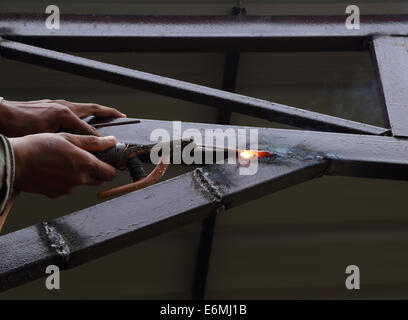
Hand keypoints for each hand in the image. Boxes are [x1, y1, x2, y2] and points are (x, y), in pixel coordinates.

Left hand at [0, 99, 125, 136]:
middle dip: (109, 112)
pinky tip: (84, 119)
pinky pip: (75, 108)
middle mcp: (65, 106)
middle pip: (93, 108)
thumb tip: (81, 148)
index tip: (111, 146)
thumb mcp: (46, 137)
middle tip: (121, 116)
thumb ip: (66, 141)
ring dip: (97, 111)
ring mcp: (59, 104)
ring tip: (108, 115)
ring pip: (84, 107)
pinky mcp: (53, 105)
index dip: (101, 140)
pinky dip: (84, 112)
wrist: (2, 114)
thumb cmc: (19, 126)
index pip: (89, 129)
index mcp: (65, 114)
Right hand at [10, 133, 117, 197]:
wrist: (14, 161)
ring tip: (65, 162)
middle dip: (97, 171)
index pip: (110, 173)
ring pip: (82, 183)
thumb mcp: (68, 137)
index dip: (112, 168)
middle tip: (86, 159)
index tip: (109, 162)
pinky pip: (67, 188)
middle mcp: (79, 179)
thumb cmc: (39, 146)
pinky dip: (65, 180)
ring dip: (80, 175)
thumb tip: (112, 141)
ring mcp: (67, 189)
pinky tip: (54, 170)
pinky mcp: (56, 194)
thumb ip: (92, 142)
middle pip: (99, 179)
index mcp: (85, 164)